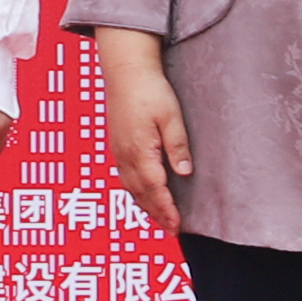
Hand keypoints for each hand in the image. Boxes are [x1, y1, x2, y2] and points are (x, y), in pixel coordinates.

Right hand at [94, 26, 192, 216]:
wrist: (125, 71)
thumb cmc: (149, 90)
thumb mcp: (171, 116)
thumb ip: (177, 145)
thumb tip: (184, 172)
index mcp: (140, 150)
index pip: (155, 189)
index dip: (166, 209)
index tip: (177, 225)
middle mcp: (126, 155)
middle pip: (141, 193)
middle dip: (157, 213)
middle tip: (171, 229)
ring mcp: (118, 151)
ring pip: (131, 187)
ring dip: (145, 205)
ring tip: (160, 218)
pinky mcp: (117, 145)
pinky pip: (125, 177)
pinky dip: (135, 191)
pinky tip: (142, 194)